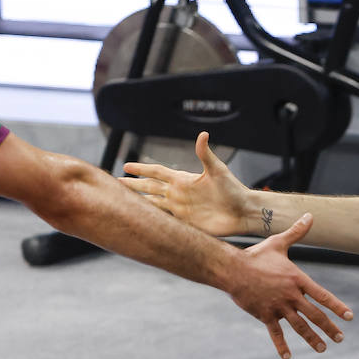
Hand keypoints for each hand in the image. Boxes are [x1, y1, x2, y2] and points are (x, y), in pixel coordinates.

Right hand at [122, 131, 249, 237]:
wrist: (242, 212)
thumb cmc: (233, 189)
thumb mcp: (218, 170)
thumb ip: (206, 154)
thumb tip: (203, 134)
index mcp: (183, 179)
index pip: (157, 173)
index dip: (142, 169)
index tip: (125, 166)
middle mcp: (179, 193)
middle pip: (150, 188)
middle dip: (133, 186)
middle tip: (115, 183)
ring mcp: (180, 209)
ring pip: (154, 204)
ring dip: (139, 202)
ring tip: (123, 201)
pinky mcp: (185, 223)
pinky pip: (165, 221)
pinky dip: (152, 220)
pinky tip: (141, 221)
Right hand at [229, 213, 351, 358]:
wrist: (232, 269)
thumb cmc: (256, 256)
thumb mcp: (278, 243)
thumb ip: (297, 232)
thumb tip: (310, 215)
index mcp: (297, 280)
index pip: (323, 295)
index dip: (337, 306)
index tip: (349, 317)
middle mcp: (291, 295)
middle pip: (315, 315)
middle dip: (329, 328)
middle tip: (340, 338)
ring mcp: (278, 307)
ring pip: (299, 326)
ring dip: (312, 338)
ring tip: (323, 348)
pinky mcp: (265, 315)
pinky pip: (275, 333)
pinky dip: (281, 345)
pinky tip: (287, 356)